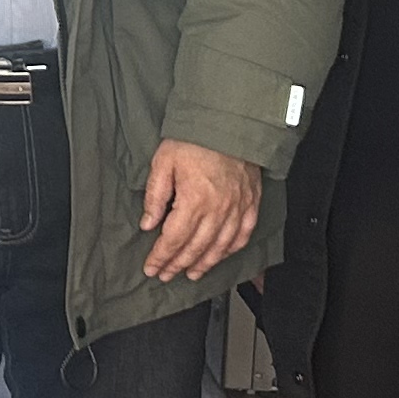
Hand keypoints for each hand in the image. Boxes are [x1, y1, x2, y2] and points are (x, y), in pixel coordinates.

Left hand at [137, 141, 260, 281]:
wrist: (228, 122)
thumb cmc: (194, 139)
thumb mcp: (163, 163)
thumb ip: (155, 196)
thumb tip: (148, 224)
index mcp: (194, 200)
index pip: (173, 239)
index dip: (161, 257)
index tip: (151, 268)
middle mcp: (218, 209)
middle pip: (195, 247)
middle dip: (178, 265)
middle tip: (166, 275)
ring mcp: (237, 207)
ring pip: (220, 246)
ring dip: (204, 263)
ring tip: (191, 274)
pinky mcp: (251, 202)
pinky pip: (243, 233)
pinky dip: (232, 249)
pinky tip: (222, 256)